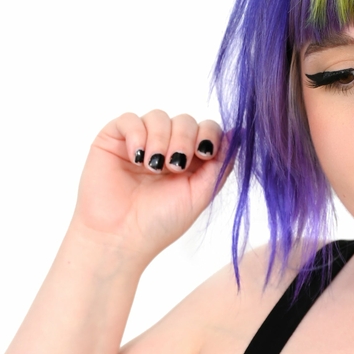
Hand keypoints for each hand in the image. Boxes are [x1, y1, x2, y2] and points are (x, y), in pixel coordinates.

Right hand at [71, 110, 226, 264]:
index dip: (209, 135)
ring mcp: (140, 142)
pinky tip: (137, 158)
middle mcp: (166, 148)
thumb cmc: (160, 223)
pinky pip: (130, 119)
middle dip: (184, 140)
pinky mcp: (114, 139)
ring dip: (161, 140)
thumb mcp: (199, 195)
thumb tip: (239, 134)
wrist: (121, 237)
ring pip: (159, 116)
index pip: (206, 130)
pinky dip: (137, 135)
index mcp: (190, 161)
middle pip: (185, 120)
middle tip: (175, 167)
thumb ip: (220, 166)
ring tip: (153, 168)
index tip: (205, 154)